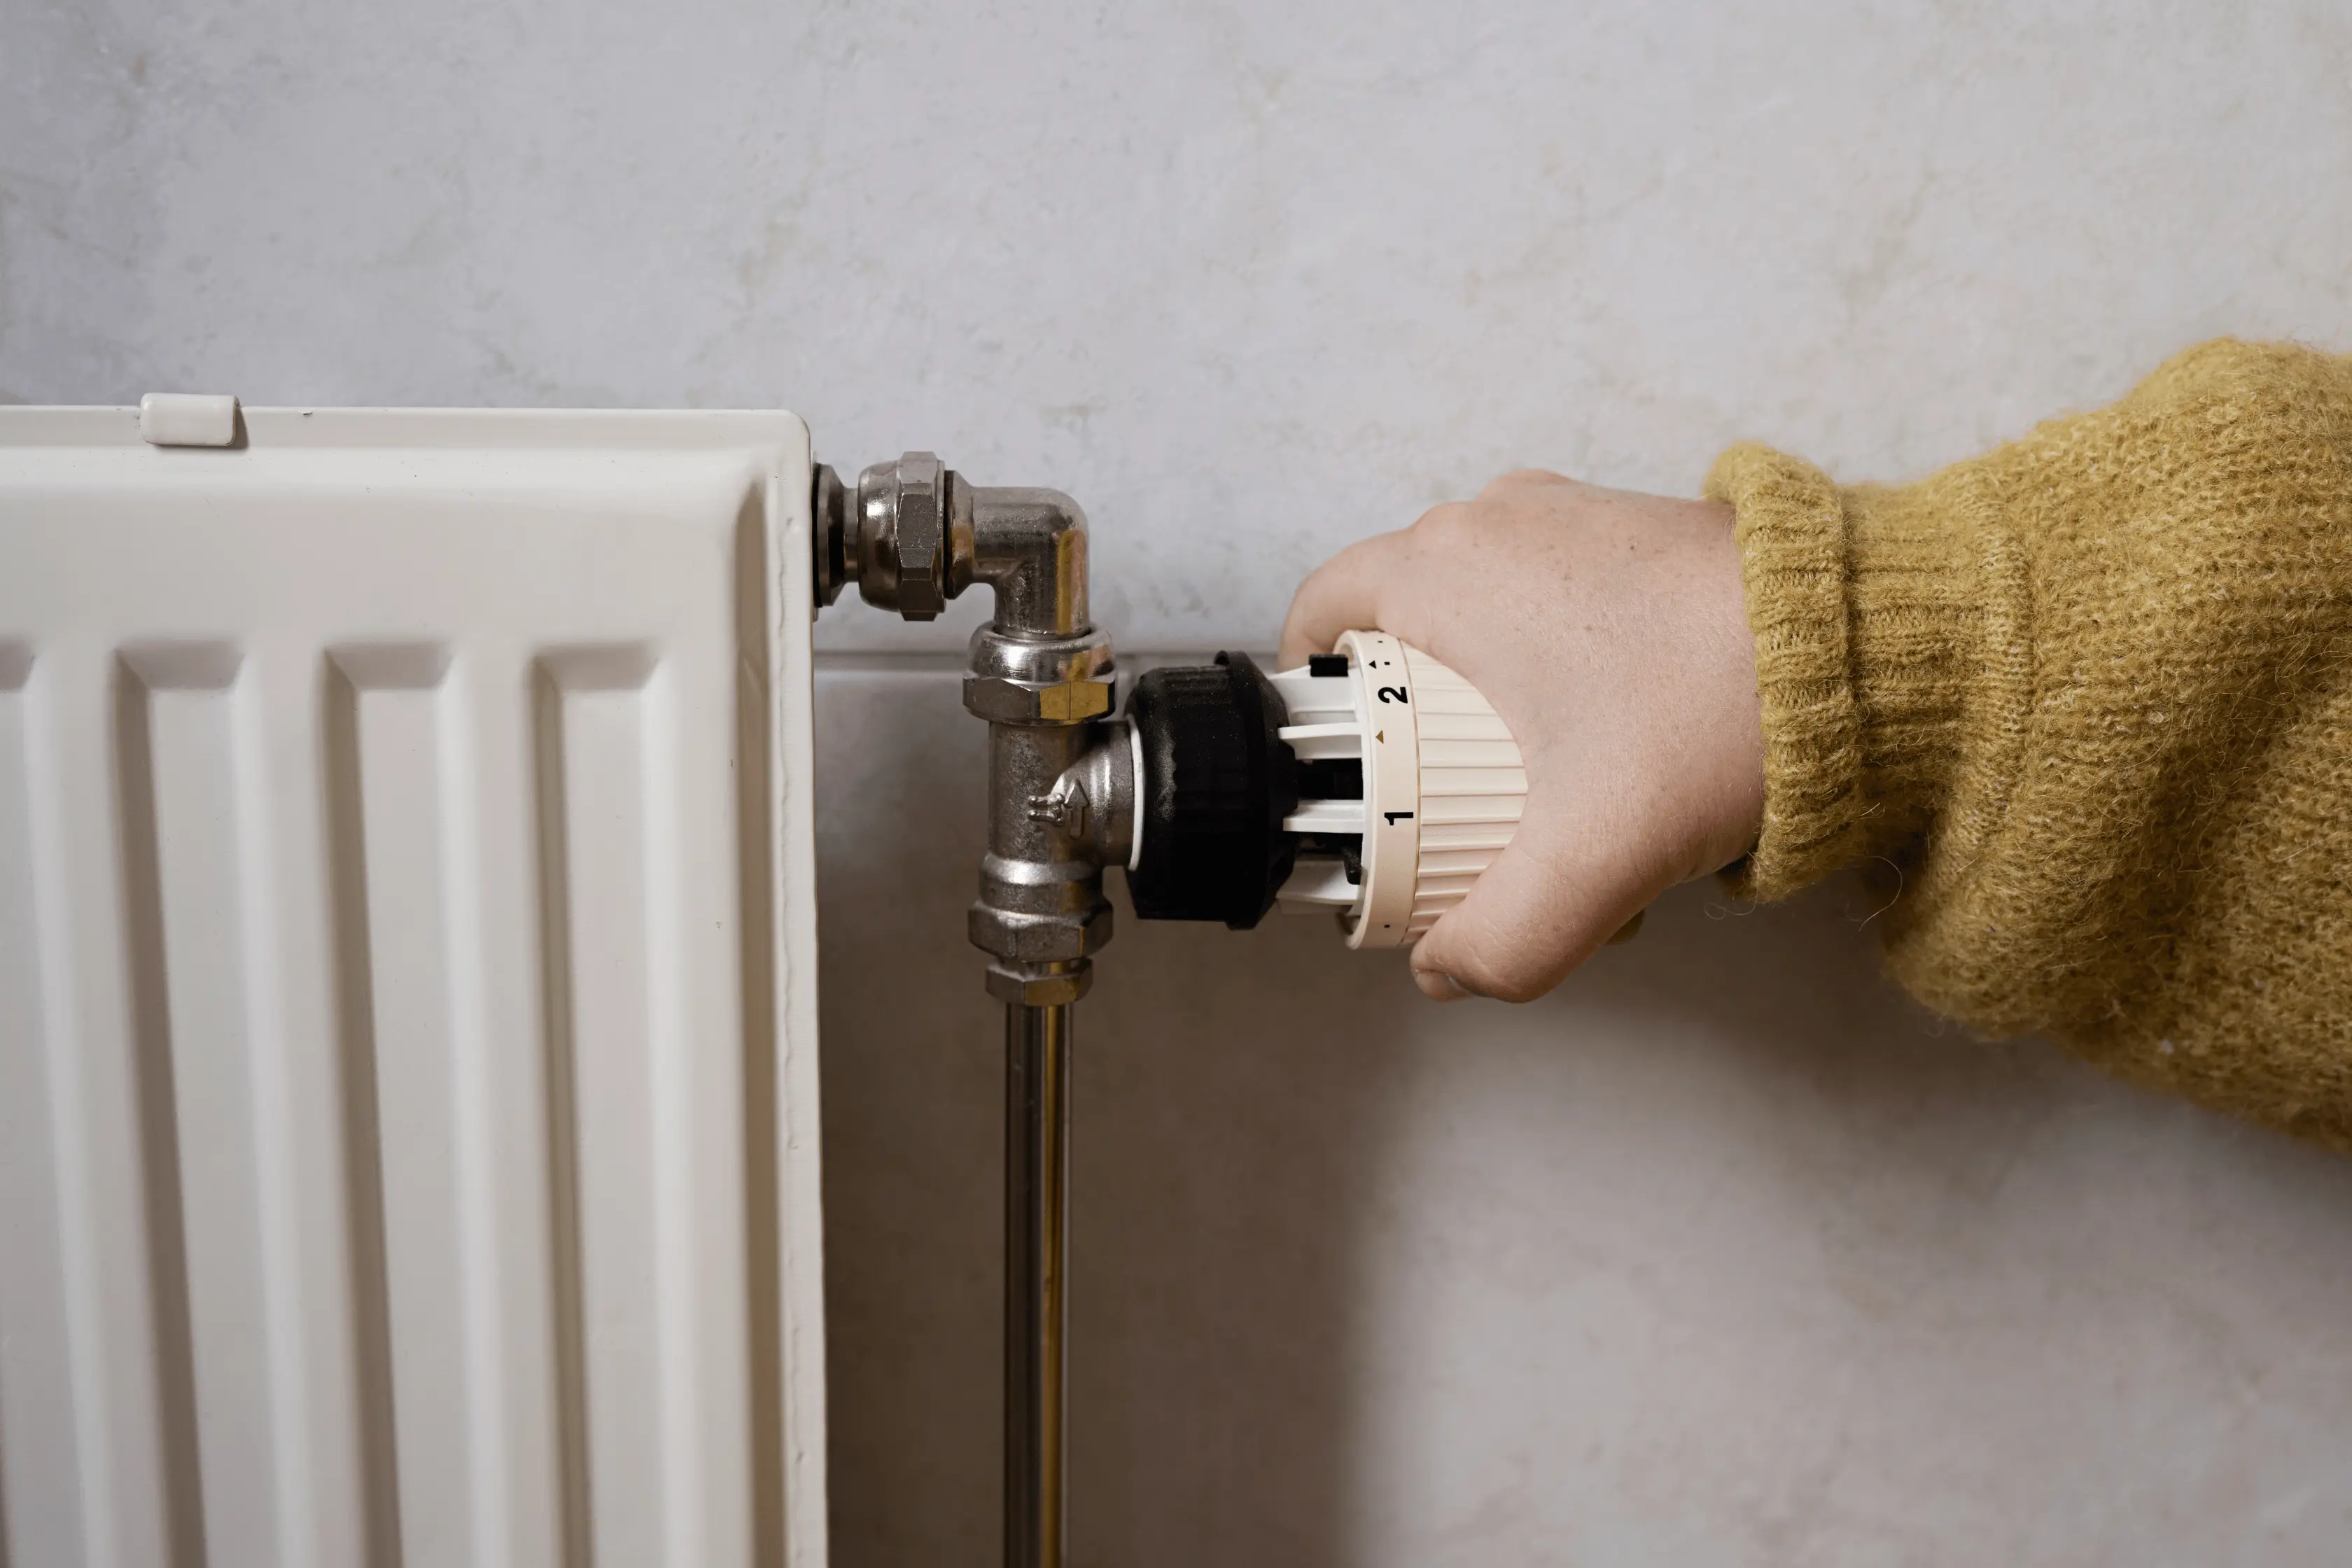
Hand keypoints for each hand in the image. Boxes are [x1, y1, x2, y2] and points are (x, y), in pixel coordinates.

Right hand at [1278, 471, 1766, 1001]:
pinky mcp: (1636, 534)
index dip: (1317, 703)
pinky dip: (1561, 677)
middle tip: (1461, 813)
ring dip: (1497, 712)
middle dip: (1422, 733)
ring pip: (1484, 621)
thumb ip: (1501, 938)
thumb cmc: (1727, 706)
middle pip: (1402, 631)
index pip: (1318, 614)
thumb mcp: (1591, 856)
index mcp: (1447, 566)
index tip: (1352, 774)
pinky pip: (1556, 606)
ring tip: (1555, 800)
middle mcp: (1498, 522)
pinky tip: (1620, 757)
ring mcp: (1572, 518)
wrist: (1878, 645)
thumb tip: (1447, 970)